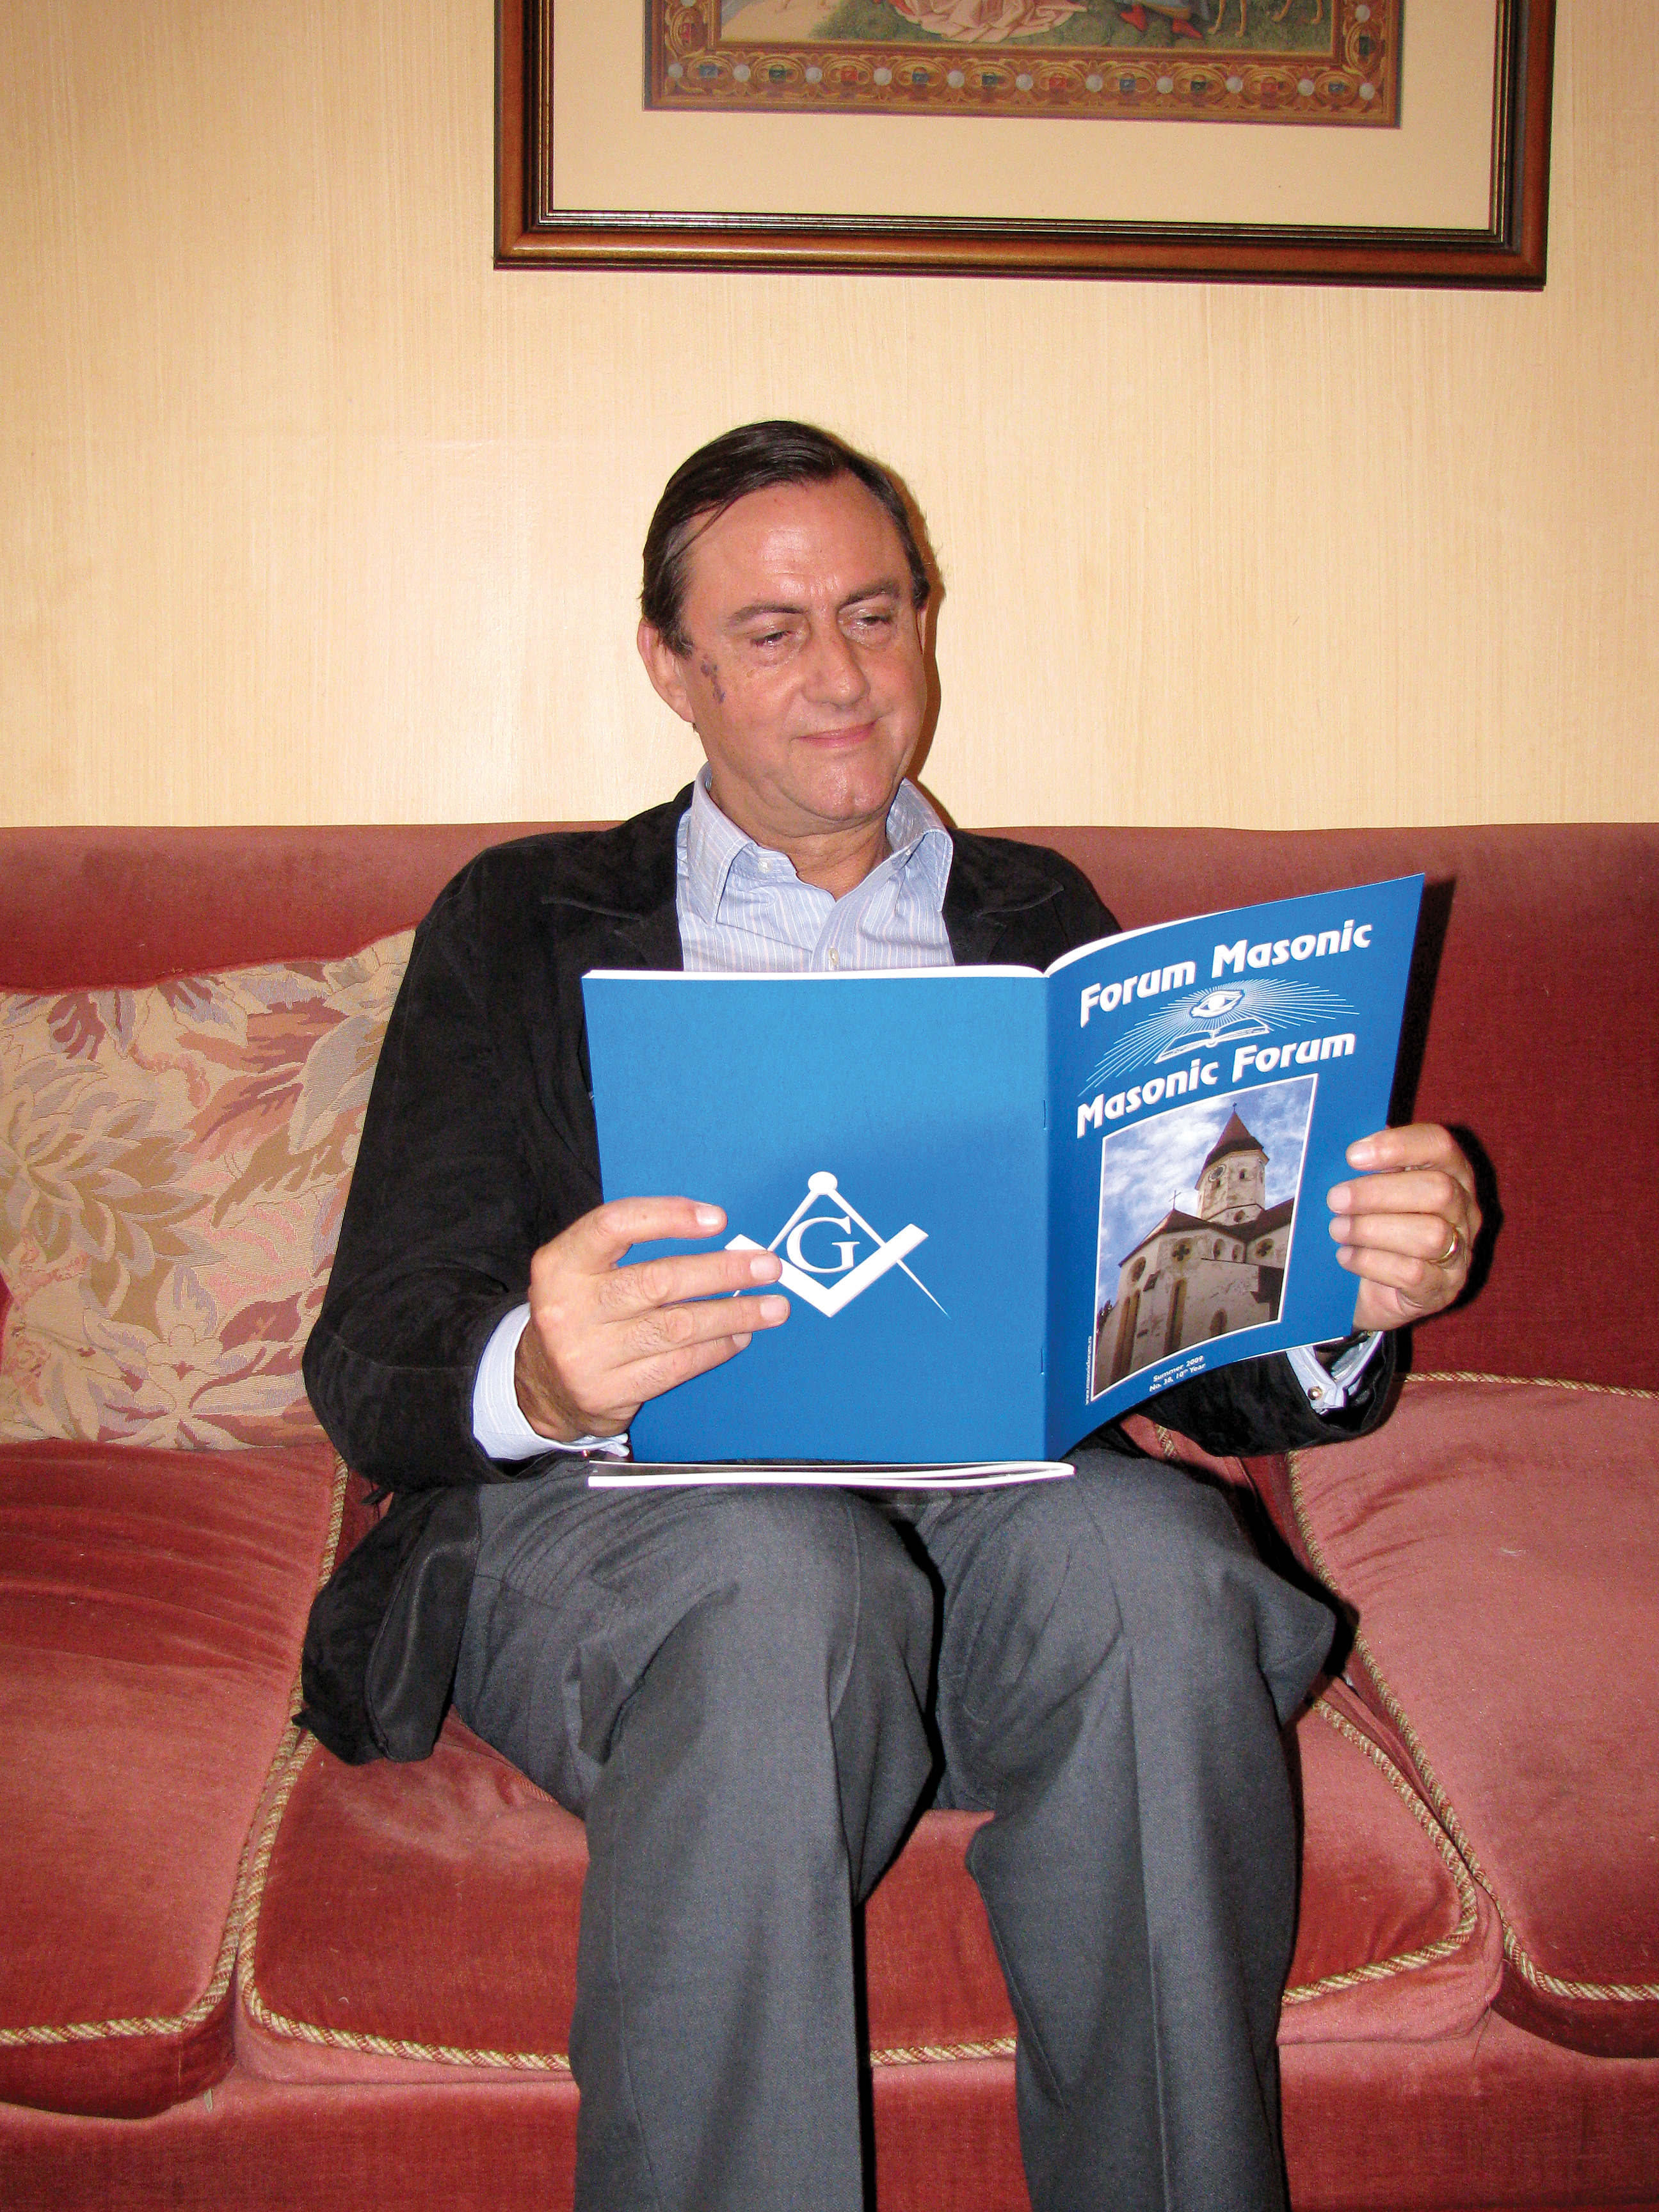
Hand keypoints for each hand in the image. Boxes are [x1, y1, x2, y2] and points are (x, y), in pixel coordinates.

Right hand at [514, 1197, 787, 1442]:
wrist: (542, 1386)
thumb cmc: (581, 1312)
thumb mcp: (584, 1271)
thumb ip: (631, 1249)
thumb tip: (716, 1233)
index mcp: (559, 1265)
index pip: (614, 1225)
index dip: (668, 1217)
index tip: (718, 1219)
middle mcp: (567, 1308)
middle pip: (658, 1280)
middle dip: (722, 1271)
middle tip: (766, 1266)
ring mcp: (586, 1355)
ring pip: (676, 1327)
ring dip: (733, 1314)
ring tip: (771, 1306)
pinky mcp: (607, 1393)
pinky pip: (676, 1366)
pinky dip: (715, 1349)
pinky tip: (738, 1337)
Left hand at [1326, 1124, 1480, 1331]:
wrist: (1372, 1291)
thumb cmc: (1374, 1227)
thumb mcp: (1373, 1192)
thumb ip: (1371, 1166)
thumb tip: (1349, 1143)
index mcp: (1451, 1173)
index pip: (1440, 1145)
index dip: (1399, 1145)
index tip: (1353, 1155)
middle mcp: (1465, 1211)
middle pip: (1438, 1190)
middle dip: (1379, 1193)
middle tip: (1335, 1200)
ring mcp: (1460, 1253)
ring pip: (1429, 1235)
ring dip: (1372, 1230)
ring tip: (1338, 1230)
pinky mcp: (1442, 1290)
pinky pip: (1413, 1273)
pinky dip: (1372, 1262)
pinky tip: (1347, 1257)